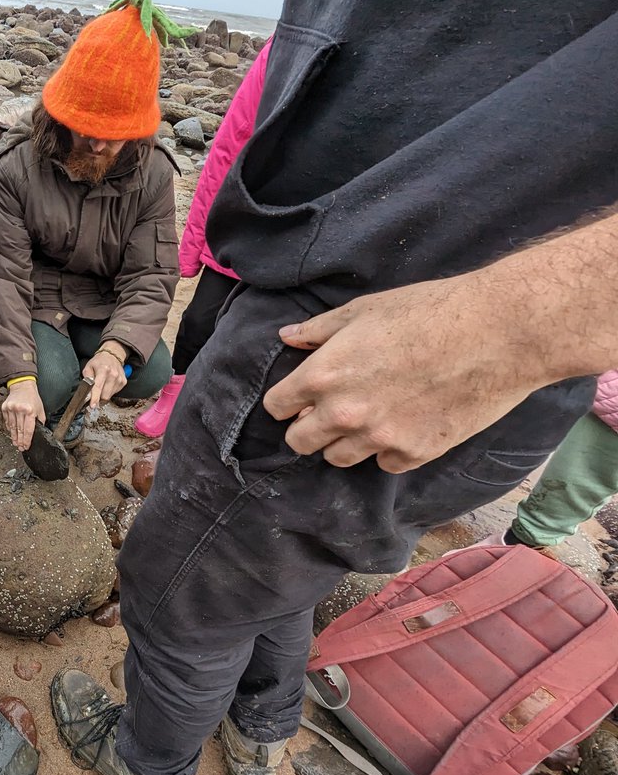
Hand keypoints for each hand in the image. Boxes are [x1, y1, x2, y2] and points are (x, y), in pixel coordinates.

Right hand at [2, 381, 44, 450]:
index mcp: (30, 410)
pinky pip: (7, 421)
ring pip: (12, 427)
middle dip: (20, 441)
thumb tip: (38, 433)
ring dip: (14, 436)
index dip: (27, 440)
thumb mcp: (40, 409)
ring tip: (15, 443)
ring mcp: (11, 409)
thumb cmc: (32, 398)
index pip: (28, 429)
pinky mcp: (5, 408)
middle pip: (19, 430)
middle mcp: (20, 410)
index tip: (26, 446)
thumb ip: (40, 421)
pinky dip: (10, 428)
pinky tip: (12, 433)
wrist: (22, 386)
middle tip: (20, 448)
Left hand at [82, 344, 127, 408]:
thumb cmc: (99, 362)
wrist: (112, 355)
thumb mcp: (88, 367)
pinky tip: (107, 384)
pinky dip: (109, 391)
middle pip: (105, 395)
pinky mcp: (123, 382)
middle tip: (94, 395)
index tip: (92, 406)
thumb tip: (86, 392)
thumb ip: (86, 379)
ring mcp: (120, 379)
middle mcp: (113, 375)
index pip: (98, 387)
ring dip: (103, 394)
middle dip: (98, 398)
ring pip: (109, 396)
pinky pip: (114, 393)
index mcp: (103, 370)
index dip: (95, 398)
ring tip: (102, 386)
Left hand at [262, 276, 535, 473]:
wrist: (498, 332)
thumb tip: (287, 337)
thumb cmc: (430, 311)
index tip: (296, 398)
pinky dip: (390, 449)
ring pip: (338, 458)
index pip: (276, 406)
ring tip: (369, 416)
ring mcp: (379, 438)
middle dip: (307, 427)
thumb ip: (319, 330)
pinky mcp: (415, 453)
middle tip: (327, 411)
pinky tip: (405, 423)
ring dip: (345, 441)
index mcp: (323, 376)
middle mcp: (344, 414)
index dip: (285, 401)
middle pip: (299, 442)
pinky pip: (385, 463)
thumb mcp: (364, 310)